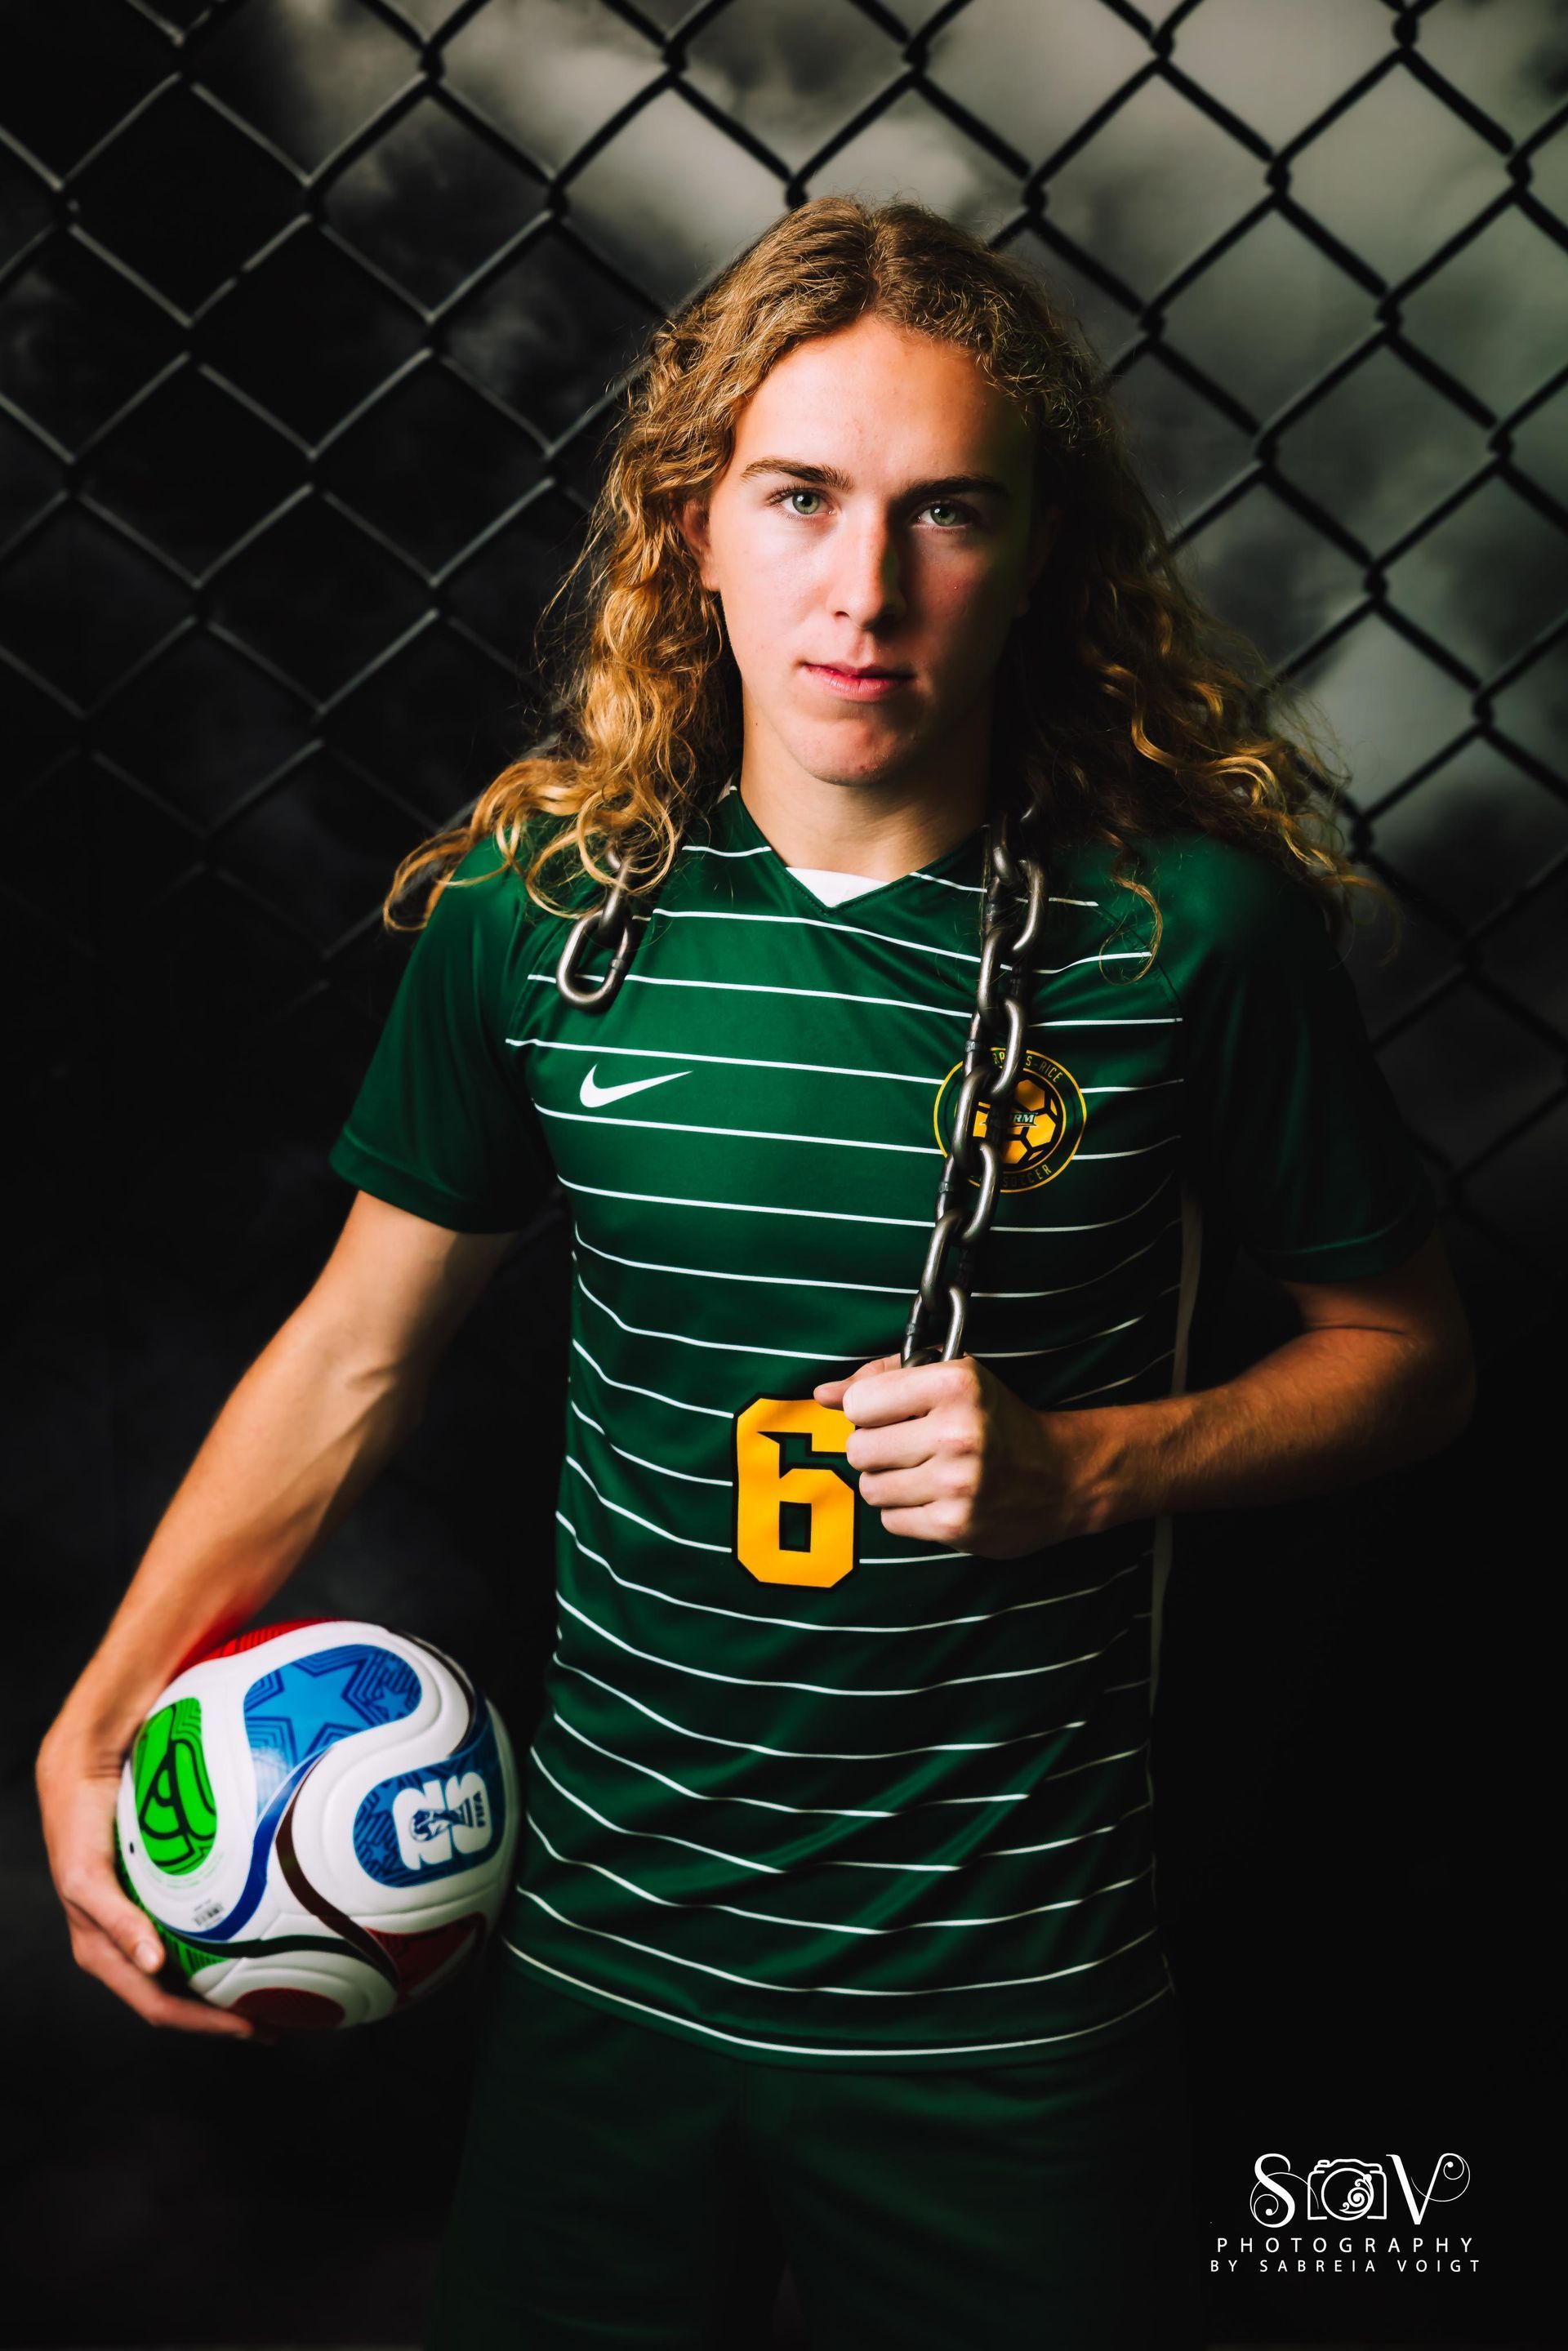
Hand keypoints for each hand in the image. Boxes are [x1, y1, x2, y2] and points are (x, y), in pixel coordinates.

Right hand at [35, 1729, 274, 2040]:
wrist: (82, 1775)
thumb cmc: (77, 1830)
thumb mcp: (86, 1879)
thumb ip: (116, 1921)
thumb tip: (152, 1965)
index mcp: (106, 1954)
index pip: (161, 2007)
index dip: (205, 2025)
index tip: (252, 2028)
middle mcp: (129, 1946)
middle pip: (183, 1999)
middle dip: (226, 2017)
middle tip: (279, 2021)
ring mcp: (146, 1924)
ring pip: (194, 1968)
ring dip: (231, 1985)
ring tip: (280, 1989)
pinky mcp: (161, 1897)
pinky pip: (200, 1928)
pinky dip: (230, 1940)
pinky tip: (264, 1934)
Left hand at [813, 1352, 1091, 1557]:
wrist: (1060, 1476)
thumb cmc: (995, 1420)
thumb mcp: (951, 1378)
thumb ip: (881, 1379)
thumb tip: (822, 1394)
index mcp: (956, 1384)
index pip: (858, 1403)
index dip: (868, 1410)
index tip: (891, 1414)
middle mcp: (958, 1432)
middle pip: (858, 1448)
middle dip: (875, 1449)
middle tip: (908, 1447)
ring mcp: (958, 1483)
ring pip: (870, 1487)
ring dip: (888, 1482)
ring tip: (922, 1472)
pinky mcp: (956, 1525)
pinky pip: (890, 1520)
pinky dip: (906, 1511)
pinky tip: (935, 1497)